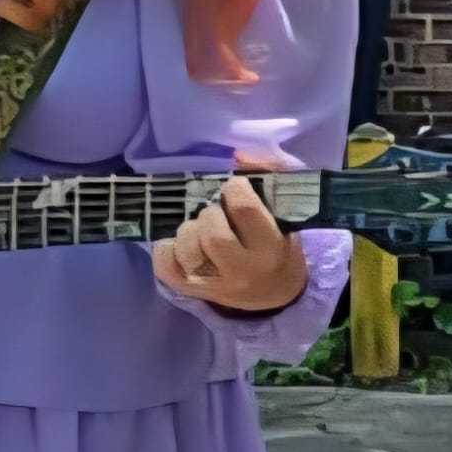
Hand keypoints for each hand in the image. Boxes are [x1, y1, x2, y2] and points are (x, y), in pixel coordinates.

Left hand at [153, 175, 308, 312]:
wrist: (274, 296)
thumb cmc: (280, 248)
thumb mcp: (286, 216)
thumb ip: (268, 177)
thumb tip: (238, 155)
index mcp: (270, 249)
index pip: (244, 210)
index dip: (234, 189)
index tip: (235, 189)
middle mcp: (242, 272)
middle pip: (212, 232)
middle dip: (210, 213)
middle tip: (217, 214)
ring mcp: (215, 285)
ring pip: (187, 249)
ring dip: (189, 231)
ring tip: (201, 231)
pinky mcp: (192, 291)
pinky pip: (166, 267)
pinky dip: (167, 249)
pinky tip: (181, 244)